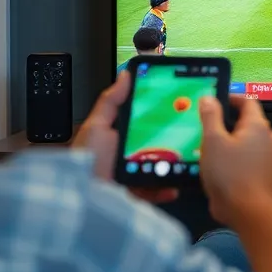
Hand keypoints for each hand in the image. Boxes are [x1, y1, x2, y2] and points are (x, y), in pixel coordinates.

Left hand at [74, 72, 177, 203]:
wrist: (83, 195)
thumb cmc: (86, 158)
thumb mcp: (97, 125)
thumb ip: (111, 101)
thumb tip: (125, 75)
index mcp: (120, 135)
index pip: (144, 120)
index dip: (161, 113)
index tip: (178, 105)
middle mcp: (128, 153)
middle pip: (156, 143)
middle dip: (172, 140)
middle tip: (188, 135)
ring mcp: (133, 173)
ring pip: (160, 166)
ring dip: (173, 165)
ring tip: (183, 162)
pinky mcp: (136, 192)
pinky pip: (156, 189)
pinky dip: (166, 188)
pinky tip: (172, 186)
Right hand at [199, 96, 271, 226]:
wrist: (250, 213)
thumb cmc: (229, 173)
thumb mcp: (213, 141)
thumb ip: (211, 117)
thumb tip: (209, 97)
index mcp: (258, 126)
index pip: (248, 102)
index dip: (232, 99)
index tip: (216, 102)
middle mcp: (270, 138)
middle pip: (250, 123)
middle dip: (231, 124)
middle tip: (209, 131)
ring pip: (252, 143)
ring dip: (236, 144)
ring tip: (214, 151)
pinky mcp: (269, 176)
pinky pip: (253, 161)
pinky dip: (241, 160)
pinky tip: (226, 169)